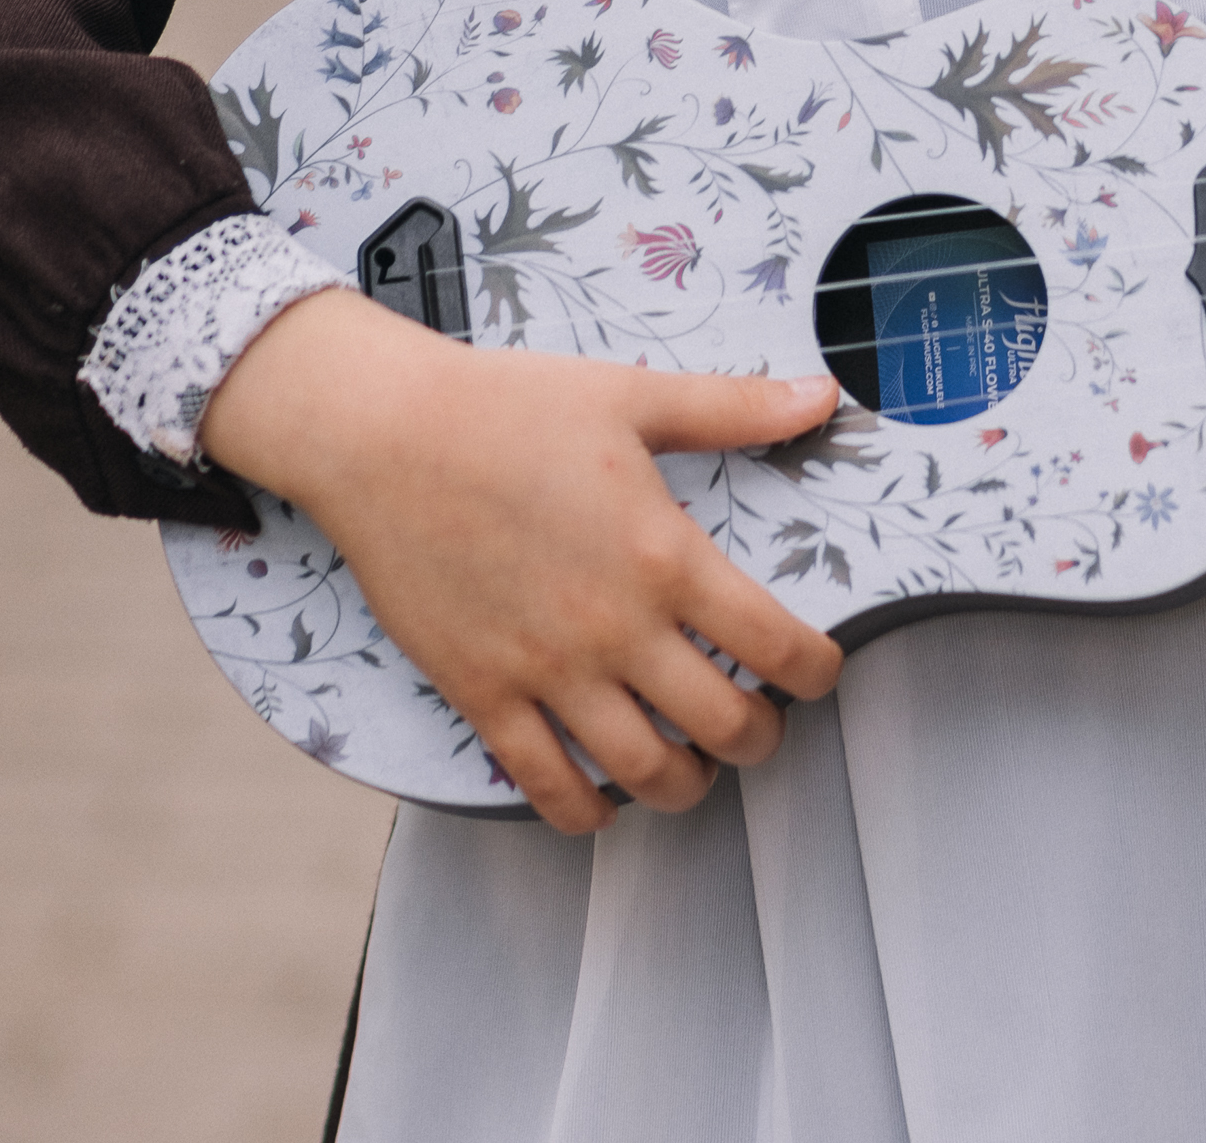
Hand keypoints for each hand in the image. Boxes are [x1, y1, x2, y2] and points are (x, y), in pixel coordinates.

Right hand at [199, 288, 847, 834]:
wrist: (380, 435)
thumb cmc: (504, 406)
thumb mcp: (631, 395)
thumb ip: (734, 408)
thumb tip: (825, 396)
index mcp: (663, 556)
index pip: (777, 645)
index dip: (818, 671)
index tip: (819, 669)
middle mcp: (614, 628)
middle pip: (725, 728)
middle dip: (761, 738)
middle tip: (758, 721)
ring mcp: (546, 671)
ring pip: (644, 774)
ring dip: (686, 785)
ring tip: (691, 764)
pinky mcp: (482, 693)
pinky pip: (545, 786)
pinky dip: (587, 810)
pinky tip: (603, 797)